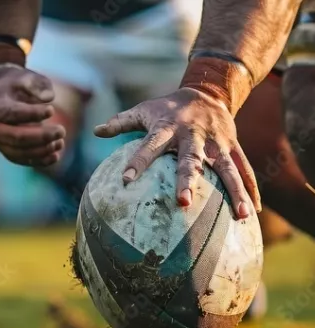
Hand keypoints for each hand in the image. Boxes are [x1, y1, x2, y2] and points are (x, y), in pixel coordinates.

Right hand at [0, 65, 64, 166]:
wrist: (2, 94)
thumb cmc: (17, 85)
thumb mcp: (26, 77)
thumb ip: (37, 84)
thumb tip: (49, 97)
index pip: (14, 114)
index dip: (33, 114)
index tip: (52, 110)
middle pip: (17, 137)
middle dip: (42, 136)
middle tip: (62, 131)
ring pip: (20, 153)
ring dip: (42, 150)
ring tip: (61, 142)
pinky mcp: (7, 152)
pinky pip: (23, 160)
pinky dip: (39, 161)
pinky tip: (56, 156)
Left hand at [94, 88, 260, 218]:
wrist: (208, 91)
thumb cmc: (167, 108)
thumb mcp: (144, 110)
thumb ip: (120, 123)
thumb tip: (95, 131)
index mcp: (167, 128)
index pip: (148, 146)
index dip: (137, 161)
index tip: (125, 180)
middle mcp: (193, 136)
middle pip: (190, 160)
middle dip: (187, 180)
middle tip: (182, 203)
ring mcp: (216, 143)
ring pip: (227, 168)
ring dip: (234, 191)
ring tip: (240, 215)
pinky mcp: (233, 147)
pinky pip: (244, 169)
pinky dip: (250, 189)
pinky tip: (252, 213)